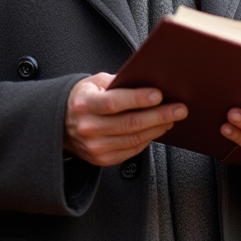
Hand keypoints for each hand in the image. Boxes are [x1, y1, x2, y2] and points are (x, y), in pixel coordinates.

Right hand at [64, 73, 186, 166]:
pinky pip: (132, 150)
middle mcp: (88, 127)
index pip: (114, 102)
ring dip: (158, 128)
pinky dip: (148, 139)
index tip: (159, 95)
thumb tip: (147, 80)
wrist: (61, 124)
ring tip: (172, 118)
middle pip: (130, 123)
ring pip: (134, 138)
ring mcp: (94, 147)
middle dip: (159, 115)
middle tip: (179, 108)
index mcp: (84, 104)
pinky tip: (157, 129)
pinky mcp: (102, 159)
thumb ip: (118, 81)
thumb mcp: (94, 82)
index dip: (138, 99)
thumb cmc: (83, 98)